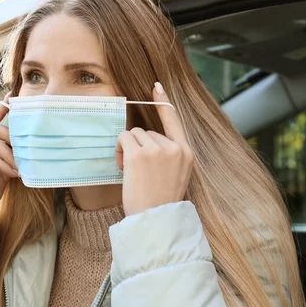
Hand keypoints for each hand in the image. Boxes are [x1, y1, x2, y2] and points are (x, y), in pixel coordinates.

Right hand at [0, 93, 18, 224]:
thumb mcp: (2, 170)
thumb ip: (8, 155)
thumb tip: (26, 143)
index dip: (0, 109)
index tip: (14, 98)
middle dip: (9, 135)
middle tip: (24, 149)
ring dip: (7, 152)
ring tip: (18, 165)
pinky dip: (1, 164)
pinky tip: (11, 174)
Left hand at [116, 82, 193, 215]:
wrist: (155, 220)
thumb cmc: (160, 201)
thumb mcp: (175, 174)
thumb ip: (168, 154)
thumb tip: (146, 136)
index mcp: (186, 153)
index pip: (174, 120)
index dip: (163, 102)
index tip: (156, 87)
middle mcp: (174, 148)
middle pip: (147, 131)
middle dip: (139, 146)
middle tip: (138, 170)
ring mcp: (157, 150)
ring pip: (134, 134)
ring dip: (128, 148)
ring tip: (132, 171)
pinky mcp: (139, 154)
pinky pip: (123, 138)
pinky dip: (119, 148)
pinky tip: (124, 166)